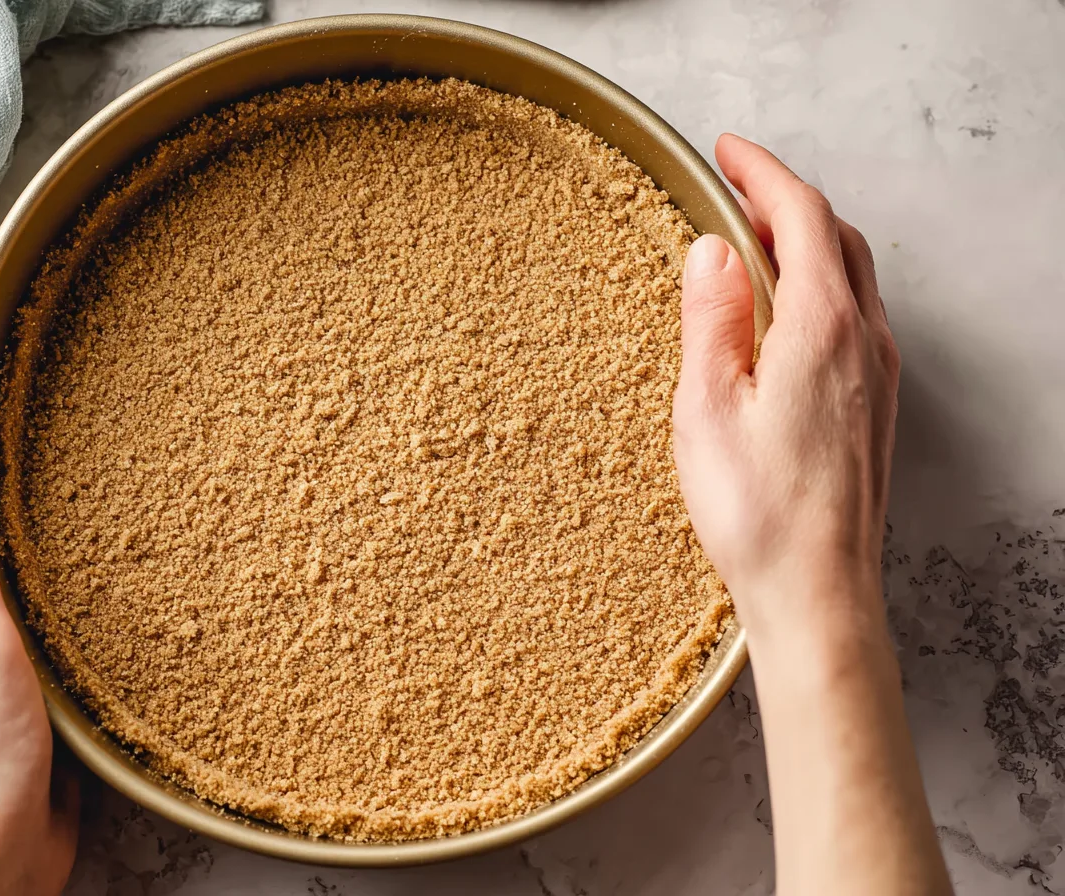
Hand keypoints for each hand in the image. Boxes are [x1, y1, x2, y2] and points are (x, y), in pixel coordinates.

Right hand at [674, 134, 899, 647]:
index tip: (728, 151)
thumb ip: (711, 319)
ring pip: (853, 277)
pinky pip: (857, 318)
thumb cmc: (757, 511)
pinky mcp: (875, 407)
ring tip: (755, 244)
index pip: (802, 217)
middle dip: (788, 200)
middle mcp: (866, 341)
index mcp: (822, 327)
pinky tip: (786, 315)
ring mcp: (879, 375)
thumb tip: (713, 251)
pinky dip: (822, 287)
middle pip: (837, 238)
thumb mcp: (707, 407)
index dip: (763, 173)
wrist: (818, 592)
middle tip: (737, 189)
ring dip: (808, 242)